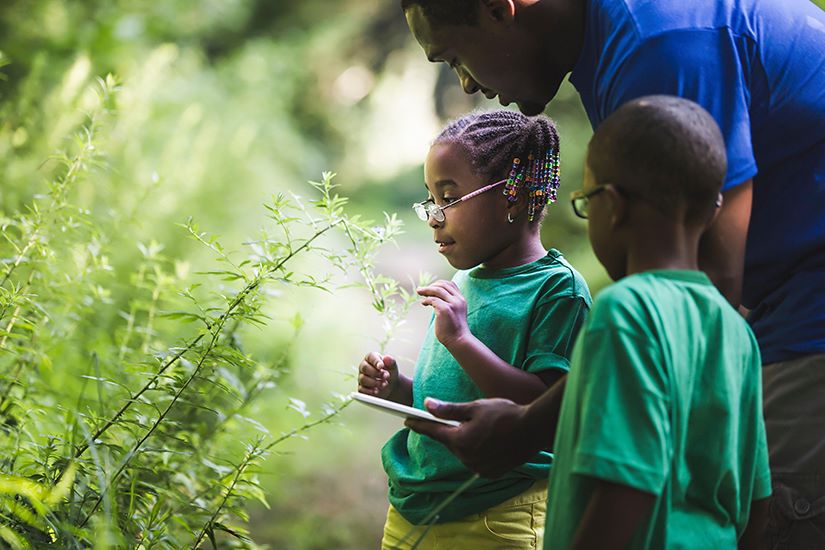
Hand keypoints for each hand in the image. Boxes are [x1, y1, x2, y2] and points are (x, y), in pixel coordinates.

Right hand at [357, 352, 397, 398]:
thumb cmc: (390, 372)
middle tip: (386, 376)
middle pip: (365, 368)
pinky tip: (377, 391)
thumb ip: (391, 362)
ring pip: (363, 379)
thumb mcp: (393, 367)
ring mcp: (361, 377)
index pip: (370, 357)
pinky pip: (362, 390)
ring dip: (375, 382)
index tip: (381, 366)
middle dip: (376, 373)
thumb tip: (387, 358)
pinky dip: (370, 391)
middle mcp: (364, 367)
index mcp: (371, 358)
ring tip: (385, 384)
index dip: (376, 361)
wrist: (390, 385)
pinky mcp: (361, 388)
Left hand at [405, 397, 543, 477]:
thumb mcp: (475, 407)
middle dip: (450, 430)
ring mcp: (479, 468)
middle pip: (450, 442)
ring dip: (465, 442)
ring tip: (480, 429)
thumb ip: (449, 409)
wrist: (533, 430)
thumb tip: (427, 405)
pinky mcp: (490, 473)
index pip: (433, 432)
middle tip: (456, 418)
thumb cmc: (505, 414)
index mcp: (461, 440)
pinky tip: (488, 441)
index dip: (419, 425)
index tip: (407, 420)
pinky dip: (477, 452)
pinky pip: (476, 461)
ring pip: (463, 452)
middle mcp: (467, 457)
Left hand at [417, 280, 469, 347]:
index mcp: (461, 299)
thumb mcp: (454, 313)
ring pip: (437, 290)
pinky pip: (432, 299)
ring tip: (419, 292)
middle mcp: (458, 300)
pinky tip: (423, 303)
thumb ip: (448, 304)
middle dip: (430, 286)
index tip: (430, 288)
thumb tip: (433, 298)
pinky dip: (426, 300)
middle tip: (421, 290)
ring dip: (426, 290)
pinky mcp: (445, 309)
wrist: (459, 340)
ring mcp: (452, 304)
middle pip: (443, 285)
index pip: (450, 284)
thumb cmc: (454, 329)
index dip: (439, 284)